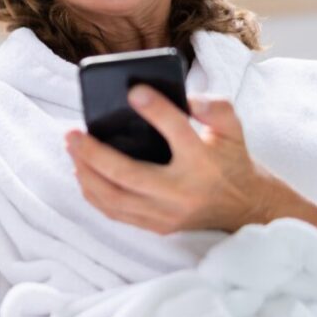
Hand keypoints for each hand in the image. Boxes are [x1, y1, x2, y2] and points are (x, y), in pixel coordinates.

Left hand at [66, 86, 291, 234]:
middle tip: (72, 133)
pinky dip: (93, 193)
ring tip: (72, 149)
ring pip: (114, 198)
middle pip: (128, 174)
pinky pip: (116, 213)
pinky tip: (81, 172)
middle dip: (94, 154)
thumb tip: (186, 98)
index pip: (177, 132)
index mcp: (203, 162)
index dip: (156, 110)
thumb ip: (215, 108)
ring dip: (86, 174)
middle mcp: (182, 192)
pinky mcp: (157, 226)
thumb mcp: (233, 128)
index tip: (134, 91)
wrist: (244, 207)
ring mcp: (167, 214)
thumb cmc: (231, 160)